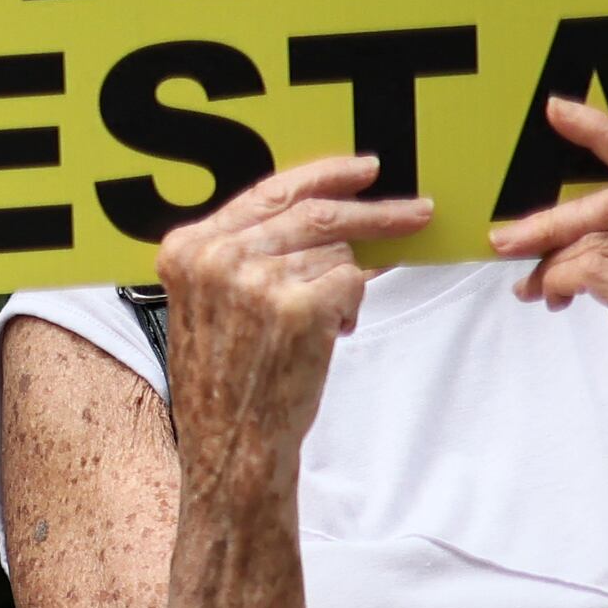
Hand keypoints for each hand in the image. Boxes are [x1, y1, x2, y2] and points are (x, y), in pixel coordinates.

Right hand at [149, 154, 425, 497]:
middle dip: (376, 212)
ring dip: (345, 284)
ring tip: (323, 322)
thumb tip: (332, 215)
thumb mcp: (211, 302)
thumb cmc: (226, 376)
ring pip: (338, 252)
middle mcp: (217, 257)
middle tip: (419, 212)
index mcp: (188, 249)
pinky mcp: (297, 307)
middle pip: (316, 214)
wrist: (230, 438)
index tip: (363, 170)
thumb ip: (248, 254)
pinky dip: (350, 308)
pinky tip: (328, 334)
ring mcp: (256, 280)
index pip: (267, 192)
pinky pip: (353, 283)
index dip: (324, 176)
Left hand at [491, 97, 607, 475]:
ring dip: (548, 263)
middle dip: (549, 220)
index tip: (556, 110)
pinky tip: (557, 300)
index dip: (605, 134)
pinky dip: (559, 282)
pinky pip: (587, 273)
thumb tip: (546, 236)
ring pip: (593, 242)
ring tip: (533, 288)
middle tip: (501, 240)